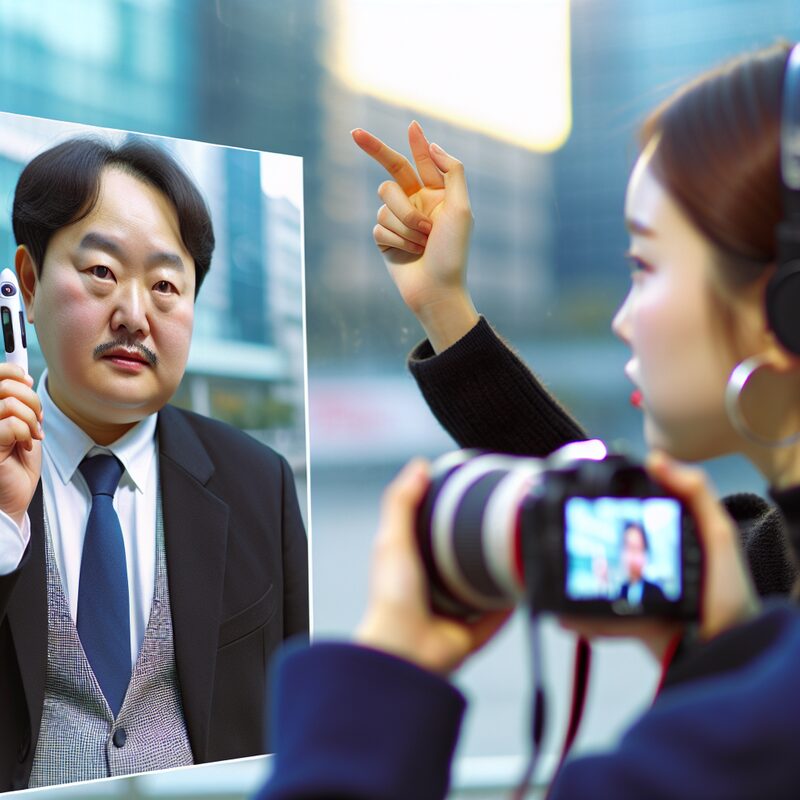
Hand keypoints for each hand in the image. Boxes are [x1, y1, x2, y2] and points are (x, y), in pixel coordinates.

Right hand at [0, 364, 42, 526]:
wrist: (12, 499)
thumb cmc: (14, 465)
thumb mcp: (20, 425)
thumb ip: (18, 402)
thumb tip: (23, 378)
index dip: (13, 372)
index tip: (27, 383)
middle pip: (5, 385)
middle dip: (31, 400)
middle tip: (36, 420)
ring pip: (10, 403)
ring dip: (31, 419)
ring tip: (31, 435)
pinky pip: (11, 424)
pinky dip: (25, 433)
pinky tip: (24, 446)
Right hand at [352, 122, 478, 352]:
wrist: (436, 289)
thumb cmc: (452, 251)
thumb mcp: (461, 208)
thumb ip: (452, 172)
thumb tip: (432, 145)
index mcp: (438, 195)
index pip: (422, 162)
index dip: (416, 144)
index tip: (412, 124)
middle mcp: (416, 204)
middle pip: (392, 170)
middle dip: (375, 149)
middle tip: (354, 133)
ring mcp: (398, 220)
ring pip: (386, 200)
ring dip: (406, 220)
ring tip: (423, 240)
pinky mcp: (383, 238)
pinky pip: (379, 224)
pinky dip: (397, 237)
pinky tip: (409, 252)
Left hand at [355, 459, 510, 674]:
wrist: (404, 650)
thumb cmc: (391, 598)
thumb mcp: (392, 539)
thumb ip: (402, 502)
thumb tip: (419, 465)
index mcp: (413, 564)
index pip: (435, 533)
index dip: (451, 514)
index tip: (473, 496)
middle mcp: (432, 587)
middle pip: (463, 559)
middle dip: (481, 545)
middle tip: (503, 524)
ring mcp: (452, 612)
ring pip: (483, 587)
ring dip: (498, 572)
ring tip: (517, 550)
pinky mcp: (472, 635)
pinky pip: (498, 617)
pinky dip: (511, 602)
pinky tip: (523, 584)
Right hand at [560, 452, 758, 659]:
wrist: (730, 651)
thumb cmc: (729, 595)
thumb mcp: (718, 535)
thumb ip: (695, 492)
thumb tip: (654, 459)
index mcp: (665, 540)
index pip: (629, 514)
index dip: (608, 503)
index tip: (585, 494)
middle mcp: (647, 565)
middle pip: (605, 549)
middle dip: (585, 544)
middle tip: (568, 537)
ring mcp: (634, 596)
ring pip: (594, 582)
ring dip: (577, 580)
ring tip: (559, 573)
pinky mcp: (627, 625)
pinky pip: (596, 618)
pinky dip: (581, 618)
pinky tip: (567, 615)